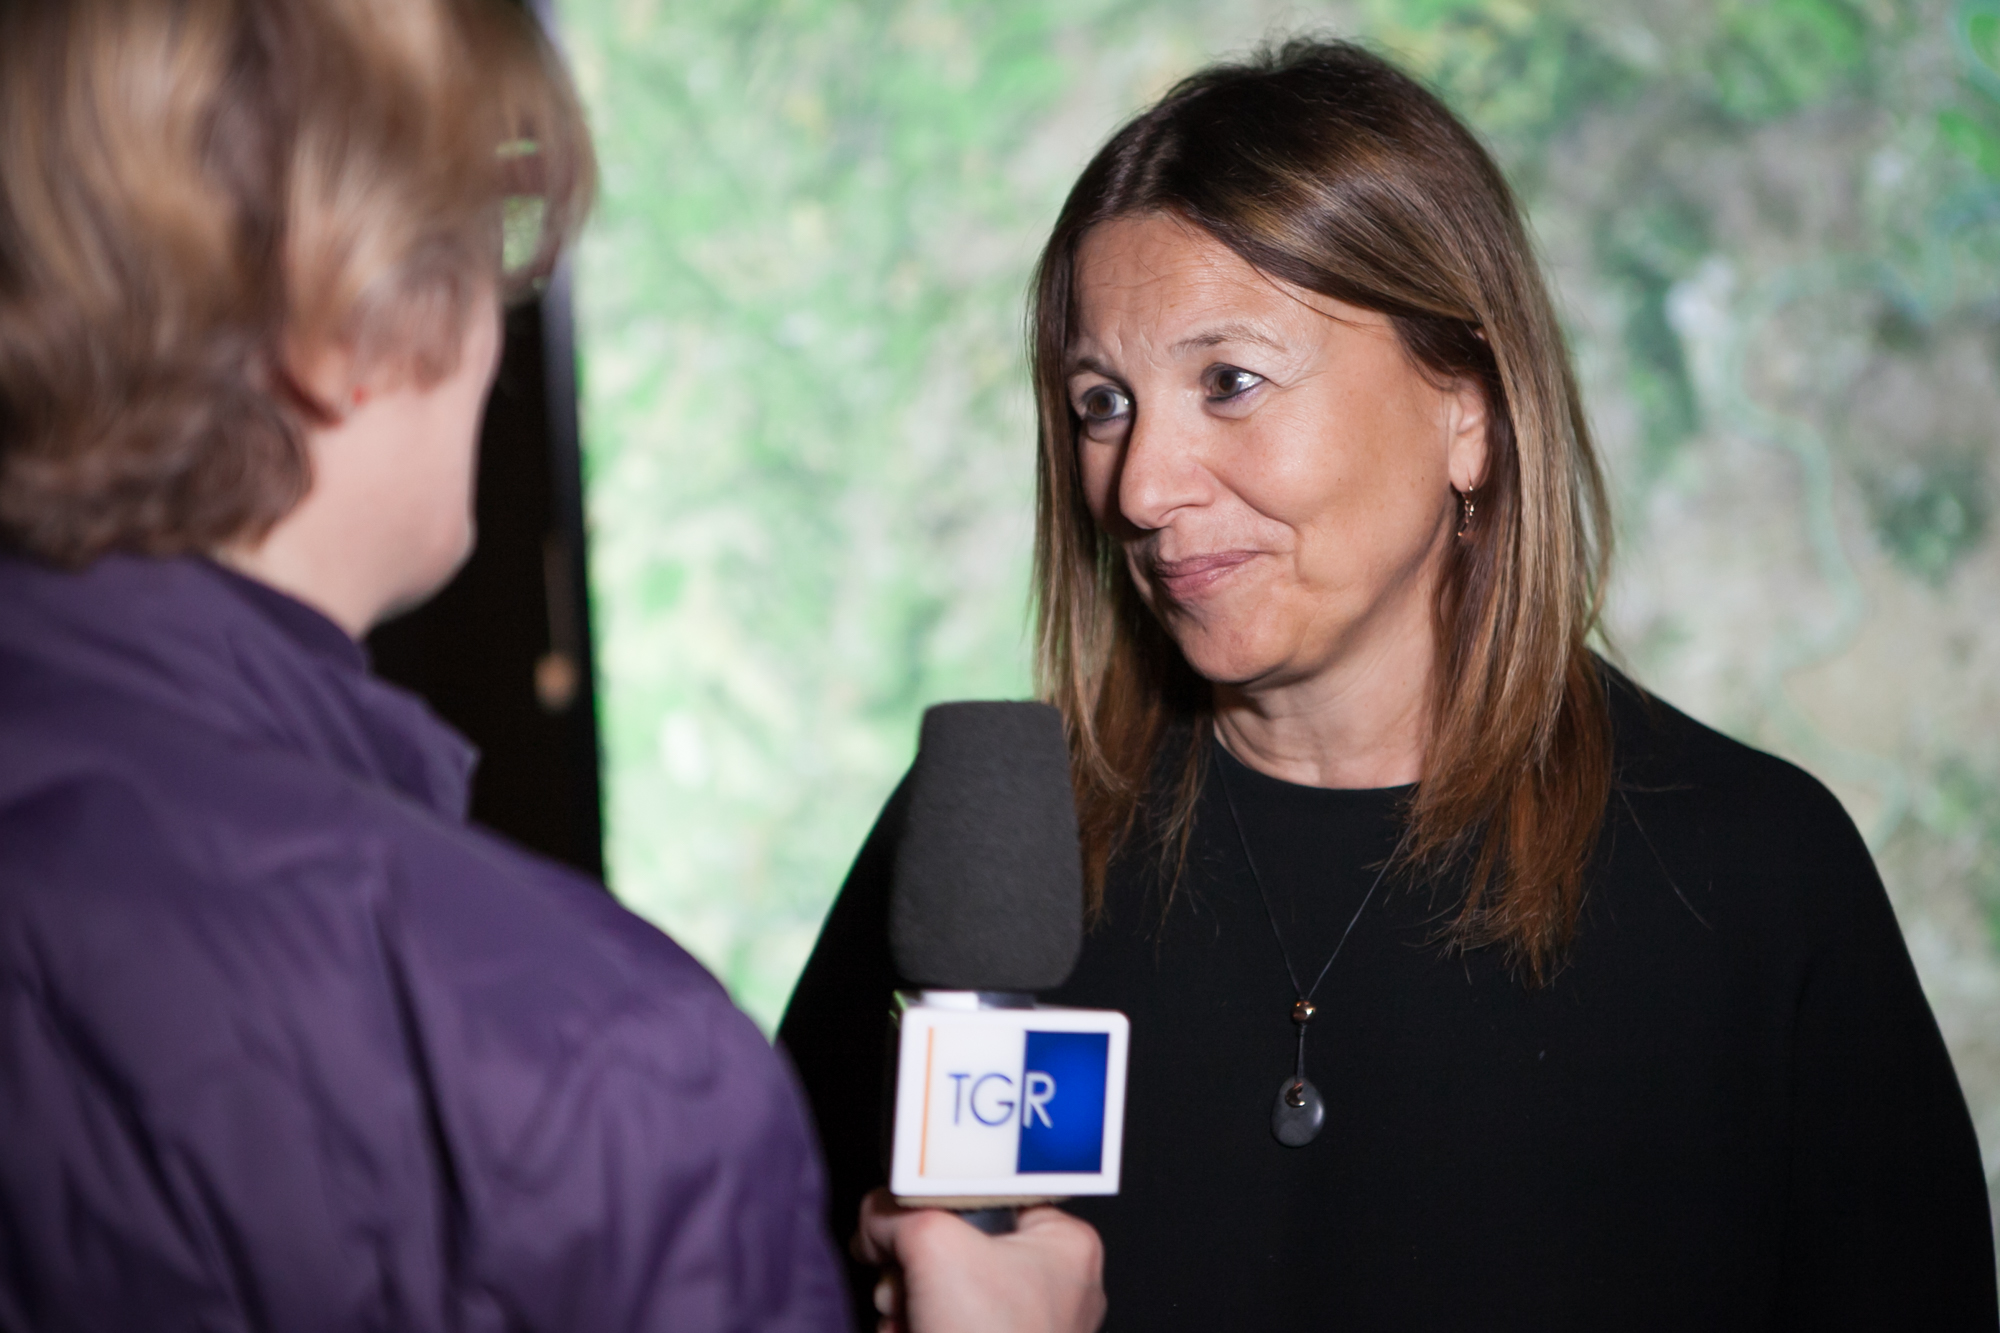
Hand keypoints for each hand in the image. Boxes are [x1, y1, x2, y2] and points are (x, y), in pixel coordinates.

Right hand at [854, 1188, 1105, 1332]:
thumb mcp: (931, 1243)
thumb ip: (894, 1214)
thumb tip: (874, 1219)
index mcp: (1063, 1244)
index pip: (989, 1192)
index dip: (940, 1202)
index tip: (910, 1214)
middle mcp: (1054, 1285)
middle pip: (957, 1243)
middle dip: (913, 1265)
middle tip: (906, 1279)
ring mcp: (1024, 1330)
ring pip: (941, 1288)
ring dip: (906, 1303)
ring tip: (910, 1321)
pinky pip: (941, 1326)